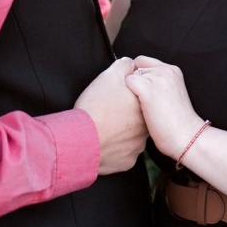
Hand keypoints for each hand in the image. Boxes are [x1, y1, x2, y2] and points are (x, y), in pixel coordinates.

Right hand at [74, 57, 148, 174]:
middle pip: (137, 118)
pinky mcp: (126, 163)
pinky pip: (123, 154)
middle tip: (107, 111)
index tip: (113, 96)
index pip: (140, 98)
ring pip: (131, 137)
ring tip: (102, 127)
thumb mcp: (109, 76)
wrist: (80, 139)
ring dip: (121, 133)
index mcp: (144, 107)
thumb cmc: (96, 106)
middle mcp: (146, 128)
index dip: (126, 95)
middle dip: (125, 115)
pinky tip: (102, 142)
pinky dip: (114, 149)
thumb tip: (130, 63)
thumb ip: (123, 66)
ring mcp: (137, 148)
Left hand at [124, 56, 204, 159]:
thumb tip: (137, 81)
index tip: (141, 90)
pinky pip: (128, 83)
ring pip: (131, 75)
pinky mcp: (148, 90)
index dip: (139, 75)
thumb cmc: (177, 123)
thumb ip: (158, 83)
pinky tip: (136, 107)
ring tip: (141, 107)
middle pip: (136, 67)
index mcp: (173, 70)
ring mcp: (157, 79)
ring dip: (131, 90)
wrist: (186, 136)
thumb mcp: (172, 94)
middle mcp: (166, 70)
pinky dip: (127, 95)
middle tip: (141, 101)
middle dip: (135, 82)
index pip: (145, 62)